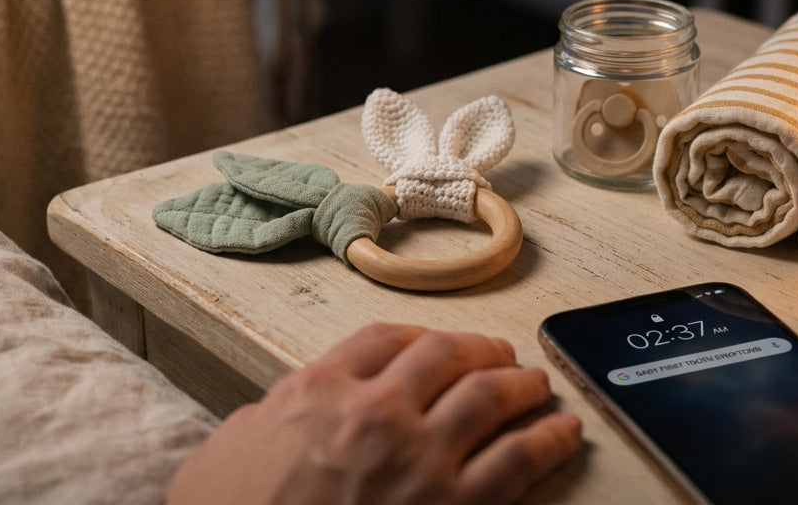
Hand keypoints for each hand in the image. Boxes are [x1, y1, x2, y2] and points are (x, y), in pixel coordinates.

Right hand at [167, 323, 581, 504]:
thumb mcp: (235, 445)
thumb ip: (274, 415)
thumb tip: (288, 412)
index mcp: (319, 390)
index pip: (385, 339)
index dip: (419, 337)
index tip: (435, 343)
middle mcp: (375, 412)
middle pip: (445, 356)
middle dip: (480, 351)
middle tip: (499, 355)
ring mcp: (418, 459)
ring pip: (489, 396)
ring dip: (520, 384)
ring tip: (536, 384)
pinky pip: (517, 460)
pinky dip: (548, 440)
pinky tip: (563, 432)